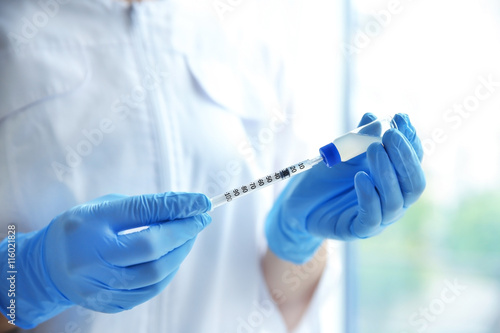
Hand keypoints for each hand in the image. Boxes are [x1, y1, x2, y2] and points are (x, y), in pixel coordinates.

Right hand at [0, 192, 210, 327]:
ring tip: (189, 237)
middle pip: (151, 248)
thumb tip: (185, 208)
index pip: (140, 213)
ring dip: (180, 253)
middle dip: (184, 232)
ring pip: (155, 274)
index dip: (176, 207)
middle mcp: (91, 259)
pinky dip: (168, 272)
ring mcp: (98, 287)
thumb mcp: (106, 208)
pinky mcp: (107, 304)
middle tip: (200, 219)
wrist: (48, 266)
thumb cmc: (82, 229)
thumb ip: (143, 209)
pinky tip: (172, 258)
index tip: (201, 202)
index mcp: (88, 225)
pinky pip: (149, 291)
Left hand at [265, 113, 425, 263]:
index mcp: (394, 180)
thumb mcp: (340, 156)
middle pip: (413, 183)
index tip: (401, 118)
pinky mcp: (360, 230)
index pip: (412, 161)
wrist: (298, 206)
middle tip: (390, 134)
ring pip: (396, 200)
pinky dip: (369, 196)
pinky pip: (373, 217)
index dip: (410, 141)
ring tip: (374, 149)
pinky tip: (360, 177)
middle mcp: (392, 200)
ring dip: (387, 172)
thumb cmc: (324, 180)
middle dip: (404, 157)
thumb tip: (374, 118)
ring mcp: (379, 218)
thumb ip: (357, 140)